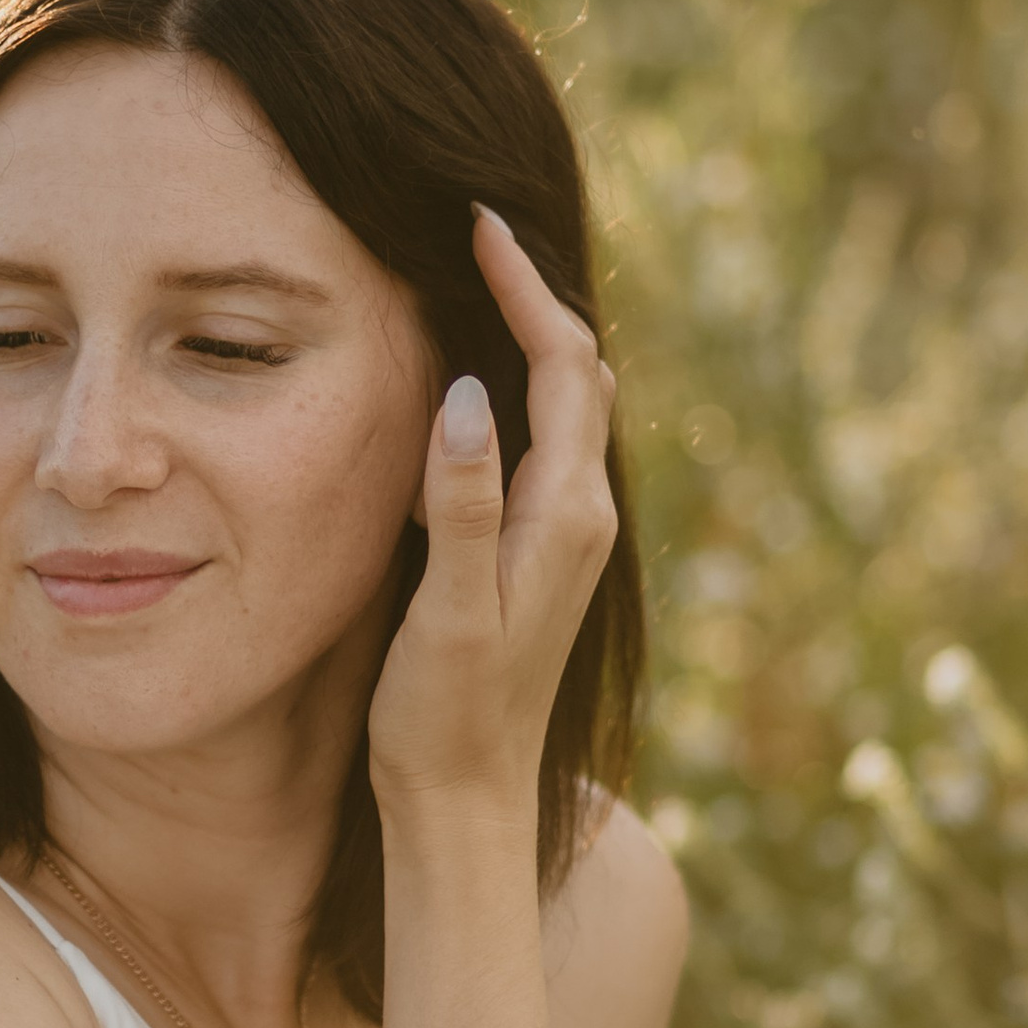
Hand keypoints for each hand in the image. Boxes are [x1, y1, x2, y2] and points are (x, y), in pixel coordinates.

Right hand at [366, 206, 619, 835]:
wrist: (465, 802)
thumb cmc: (446, 716)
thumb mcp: (450, 611)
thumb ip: (464, 504)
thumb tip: (471, 395)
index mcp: (568, 516)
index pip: (563, 368)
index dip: (525, 289)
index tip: (478, 225)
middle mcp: (582, 517)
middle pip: (578, 374)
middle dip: (534, 296)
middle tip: (473, 234)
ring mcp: (564, 538)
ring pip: (564, 408)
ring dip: (529, 340)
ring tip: (475, 283)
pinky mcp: (536, 557)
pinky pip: (539, 448)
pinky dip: (514, 393)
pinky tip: (468, 385)